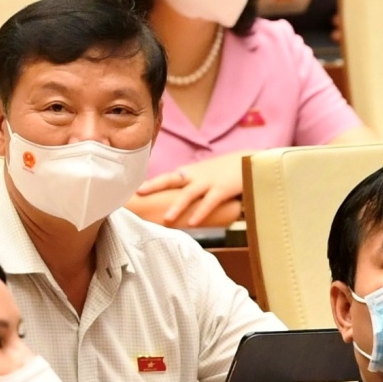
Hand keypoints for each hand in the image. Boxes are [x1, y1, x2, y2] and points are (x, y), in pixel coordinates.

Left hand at [130, 153, 246, 227]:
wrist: (249, 159)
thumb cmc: (224, 170)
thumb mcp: (203, 175)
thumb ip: (190, 186)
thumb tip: (176, 203)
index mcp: (188, 173)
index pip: (165, 178)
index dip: (149, 184)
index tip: (132, 192)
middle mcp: (194, 175)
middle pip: (169, 180)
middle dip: (153, 187)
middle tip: (136, 195)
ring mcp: (208, 182)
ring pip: (188, 194)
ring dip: (177, 206)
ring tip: (166, 219)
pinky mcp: (222, 189)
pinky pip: (209, 202)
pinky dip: (200, 212)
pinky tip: (193, 222)